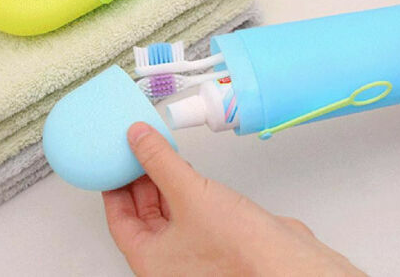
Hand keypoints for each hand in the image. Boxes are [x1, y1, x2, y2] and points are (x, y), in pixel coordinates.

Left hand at [102, 122, 364, 275]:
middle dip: (140, 180)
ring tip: (158, 153)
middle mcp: (169, 259)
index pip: (119, 220)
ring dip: (163, 181)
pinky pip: (190, 209)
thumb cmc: (238, 248)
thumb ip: (160, 161)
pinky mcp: (216, 238)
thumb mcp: (188, 193)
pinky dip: (185, 187)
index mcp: (150, 259)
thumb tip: (137, 137)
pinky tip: (187, 169)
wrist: (286, 263)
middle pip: (143, 214)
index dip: (114, 188)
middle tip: (136, 150)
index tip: (113, 163)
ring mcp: (193, 249)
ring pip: (168, 210)